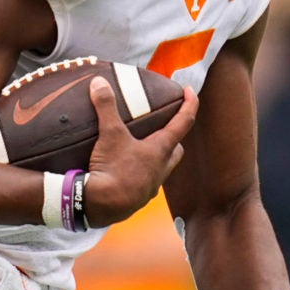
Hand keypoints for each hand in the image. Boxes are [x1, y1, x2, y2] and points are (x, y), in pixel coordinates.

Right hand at [80, 75, 198, 227]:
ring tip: (143, 149)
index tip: (190, 91)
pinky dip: (140, 174)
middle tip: (165, 126)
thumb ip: (106, 107)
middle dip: (174, 137)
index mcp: (161, 150)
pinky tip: (125, 171)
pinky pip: (145, 182)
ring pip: (163, 168)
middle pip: (177, 149)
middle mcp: (161, 168)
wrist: (101, 206)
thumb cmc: (112, 169)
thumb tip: (99, 82)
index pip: (184, 122)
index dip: (190, 104)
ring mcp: (150, 186)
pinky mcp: (137, 198)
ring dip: (158, 158)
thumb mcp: (109, 134)